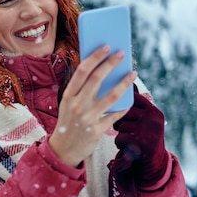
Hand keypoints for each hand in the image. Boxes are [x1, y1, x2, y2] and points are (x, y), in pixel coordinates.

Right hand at [49, 45, 136, 166]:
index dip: (95, 57)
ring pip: (111, 96)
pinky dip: (124, 107)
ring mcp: (88, 118)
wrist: (63, 149)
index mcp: (68, 95)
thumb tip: (100, 70)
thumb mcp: (68, 104)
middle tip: (121, 53)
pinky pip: (115, 115)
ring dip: (124, 82)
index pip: (82, 71)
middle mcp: (77, 105)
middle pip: (97, 79)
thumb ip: (80, 90)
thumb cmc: (68, 121)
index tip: (106, 47)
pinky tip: (130, 99)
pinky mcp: (97, 130)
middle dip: (110, 64)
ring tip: (133, 73)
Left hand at [113, 89, 168, 187]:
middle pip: (125, 111)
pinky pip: (120, 137)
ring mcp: (147, 130)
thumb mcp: (148, 121)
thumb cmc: (145, 137)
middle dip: (120, 120)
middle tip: (123, 127)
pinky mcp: (140, 142)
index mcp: (154, 111)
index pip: (135, 98)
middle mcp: (152, 119)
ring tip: (128, 138)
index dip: (125, 103)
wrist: (155, 162)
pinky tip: (126, 146)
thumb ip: (139, 108)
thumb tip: (126, 87)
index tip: (122, 110)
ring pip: (121, 125)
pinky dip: (119, 143)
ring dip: (120, 133)